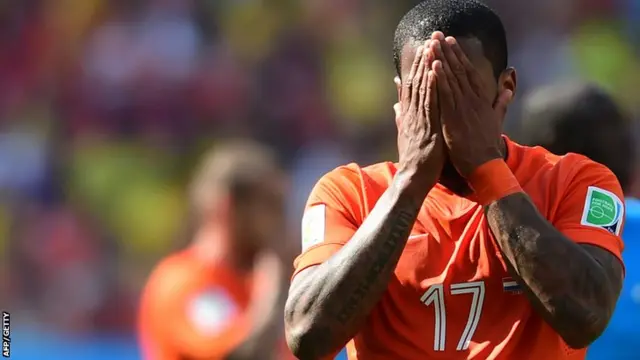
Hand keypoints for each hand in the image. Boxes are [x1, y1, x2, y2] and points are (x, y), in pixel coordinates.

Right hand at [394, 41, 444, 185]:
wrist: (412, 177)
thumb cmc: (413, 159)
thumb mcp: (404, 133)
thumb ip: (400, 116)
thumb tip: (396, 103)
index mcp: (407, 115)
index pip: (410, 87)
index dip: (415, 68)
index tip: (421, 51)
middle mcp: (411, 114)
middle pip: (415, 83)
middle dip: (421, 63)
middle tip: (426, 42)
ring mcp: (418, 120)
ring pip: (422, 90)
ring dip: (427, 69)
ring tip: (431, 50)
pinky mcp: (427, 127)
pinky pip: (430, 104)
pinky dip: (432, 87)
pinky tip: (436, 73)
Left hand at [430, 33, 512, 176]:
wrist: (483, 165)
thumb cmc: (487, 145)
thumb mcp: (497, 120)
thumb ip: (501, 102)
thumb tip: (508, 88)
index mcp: (481, 100)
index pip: (469, 72)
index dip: (459, 56)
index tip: (451, 42)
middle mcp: (473, 100)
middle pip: (459, 70)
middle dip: (448, 52)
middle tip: (438, 35)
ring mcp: (463, 108)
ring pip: (451, 79)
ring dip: (441, 60)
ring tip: (433, 44)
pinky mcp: (454, 118)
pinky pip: (446, 95)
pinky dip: (440, 80)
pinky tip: (434, 66)